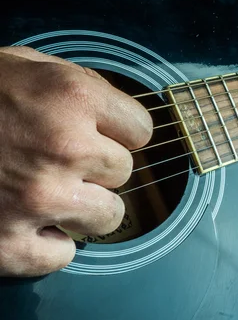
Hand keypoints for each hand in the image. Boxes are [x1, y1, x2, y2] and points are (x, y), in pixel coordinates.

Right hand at [0, 47, 152, 276]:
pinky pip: (63, 256)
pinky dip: (46, 243)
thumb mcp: (22, 64)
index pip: (142, 130)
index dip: (120, 132)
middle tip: (59, 160)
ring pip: (108, 217)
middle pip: (124, 173)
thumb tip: (119, 114)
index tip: (102, 134)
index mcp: (72, 98)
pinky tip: (23, 222)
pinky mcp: (7, 245)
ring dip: (83, 207)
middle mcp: (64, 149)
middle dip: (97, 167)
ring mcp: (38, 201)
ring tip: (46, 192)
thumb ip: (78, 85)